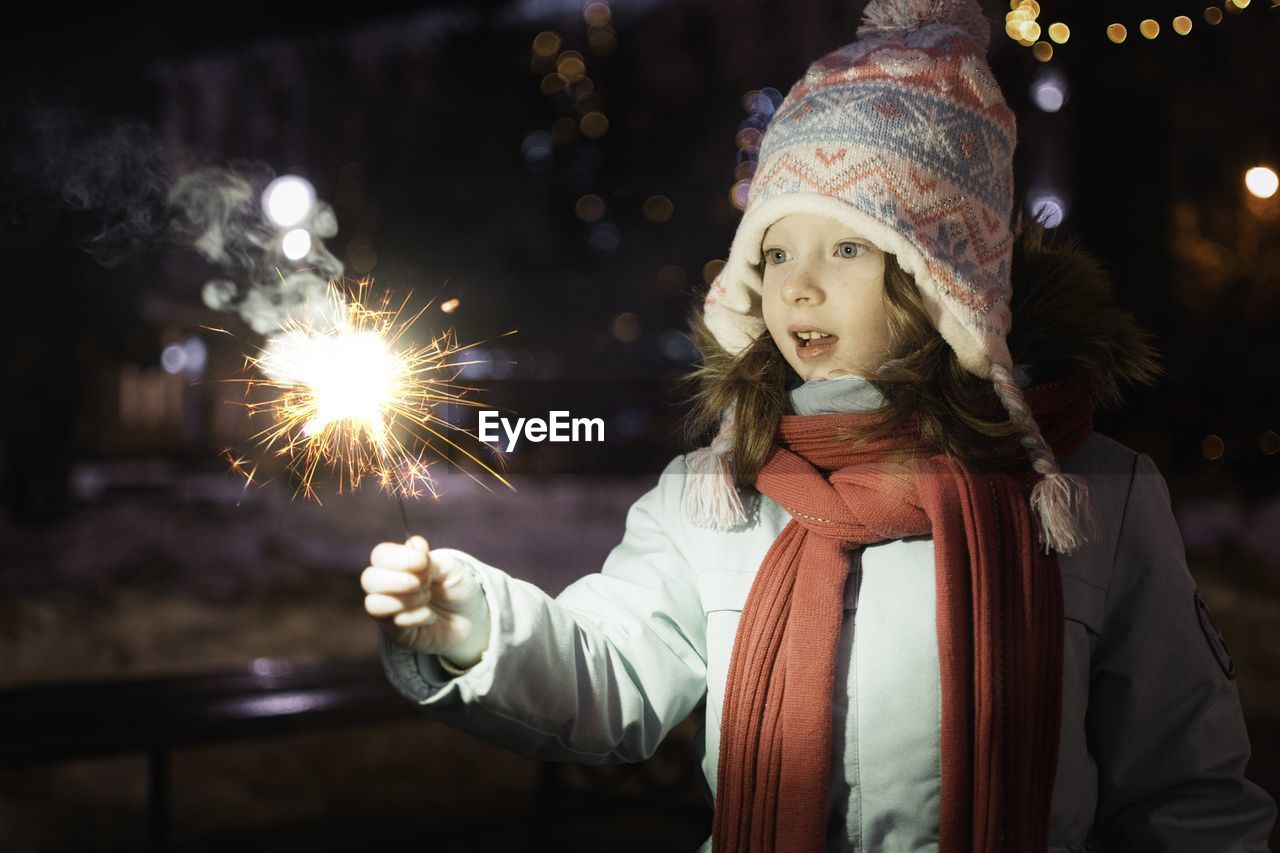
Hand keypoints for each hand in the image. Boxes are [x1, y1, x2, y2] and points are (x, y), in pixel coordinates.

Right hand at [362, 535, 489, 666]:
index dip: (399, 558)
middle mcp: (386, 585)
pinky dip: (417, 617)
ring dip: (406, 600)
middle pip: (368, 579)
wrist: (470, 619)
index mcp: (397, 563)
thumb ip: (431, 559)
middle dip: (399, 581)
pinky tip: (430, 616)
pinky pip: (394, 624)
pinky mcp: (394, 632)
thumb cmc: (456, 588)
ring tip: (426, 599)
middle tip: (424, 583)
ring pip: (373, 604)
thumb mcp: (450, 568)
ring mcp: (388, 610)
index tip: (424, 562)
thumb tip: (416, 544)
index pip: (380, 555)